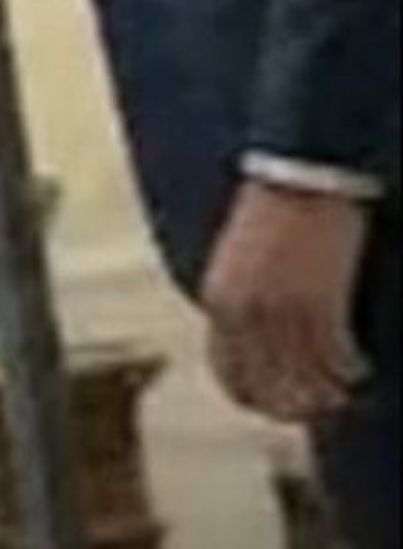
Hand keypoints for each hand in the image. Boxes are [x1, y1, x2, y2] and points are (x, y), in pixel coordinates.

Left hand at [201, 180, 372, 423]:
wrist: (299, 173)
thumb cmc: (270, 214)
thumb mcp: (237, 263)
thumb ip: (239, 308)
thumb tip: (256, 356)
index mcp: (218, 301)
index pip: (229, 377)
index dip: (258, 400)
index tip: (281, 405)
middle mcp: (246, 312)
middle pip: (272, 390)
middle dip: (298, 406)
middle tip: (321, 404)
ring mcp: (283, 310)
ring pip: (310, 381)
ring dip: (331, 392)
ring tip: (345, 387)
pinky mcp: (321, 302)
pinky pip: (338, 359)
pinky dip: (352, 370)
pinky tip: (360, 367)